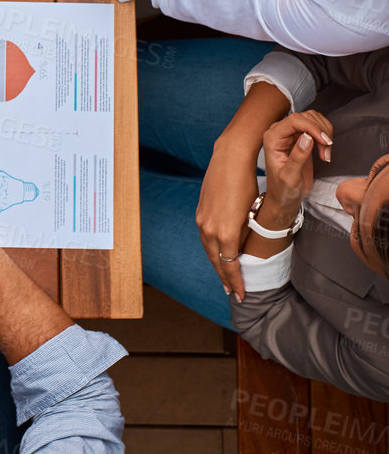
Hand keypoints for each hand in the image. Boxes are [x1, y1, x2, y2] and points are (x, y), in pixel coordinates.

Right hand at [195, 135, 258, 297]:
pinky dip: (212, 249)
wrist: (230, 158)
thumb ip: (246, 235)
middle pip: (216, 261)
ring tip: (224, 277)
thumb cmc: (248, 183)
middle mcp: (209, 229)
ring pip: (208, 249)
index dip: (236, 281)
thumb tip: (245, 249)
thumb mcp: (253, 213)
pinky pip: (205, 237)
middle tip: (232, 292)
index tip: (242, 294)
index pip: (230, 265)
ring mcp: (202, 219)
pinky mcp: (200, 211)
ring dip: (217, 264)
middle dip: (225, 278)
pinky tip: (217, 252)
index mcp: (225, 232)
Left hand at [259, 109, 332, 221]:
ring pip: (313, 119)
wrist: (285, 197)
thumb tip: (307, 137)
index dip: (312, 127)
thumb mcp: (289, 178)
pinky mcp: (301, 137)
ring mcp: (290, 133)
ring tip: (325, 154)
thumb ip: (297, 157)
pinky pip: (316, 127)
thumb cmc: (283, 190)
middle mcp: (280, 132)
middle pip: (306, 117)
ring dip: (325, 134)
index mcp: (272, 138)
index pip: (294, 120)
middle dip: (320, 132)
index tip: (325, 141)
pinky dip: (325, 137)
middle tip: (326, 152)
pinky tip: (325, 152)